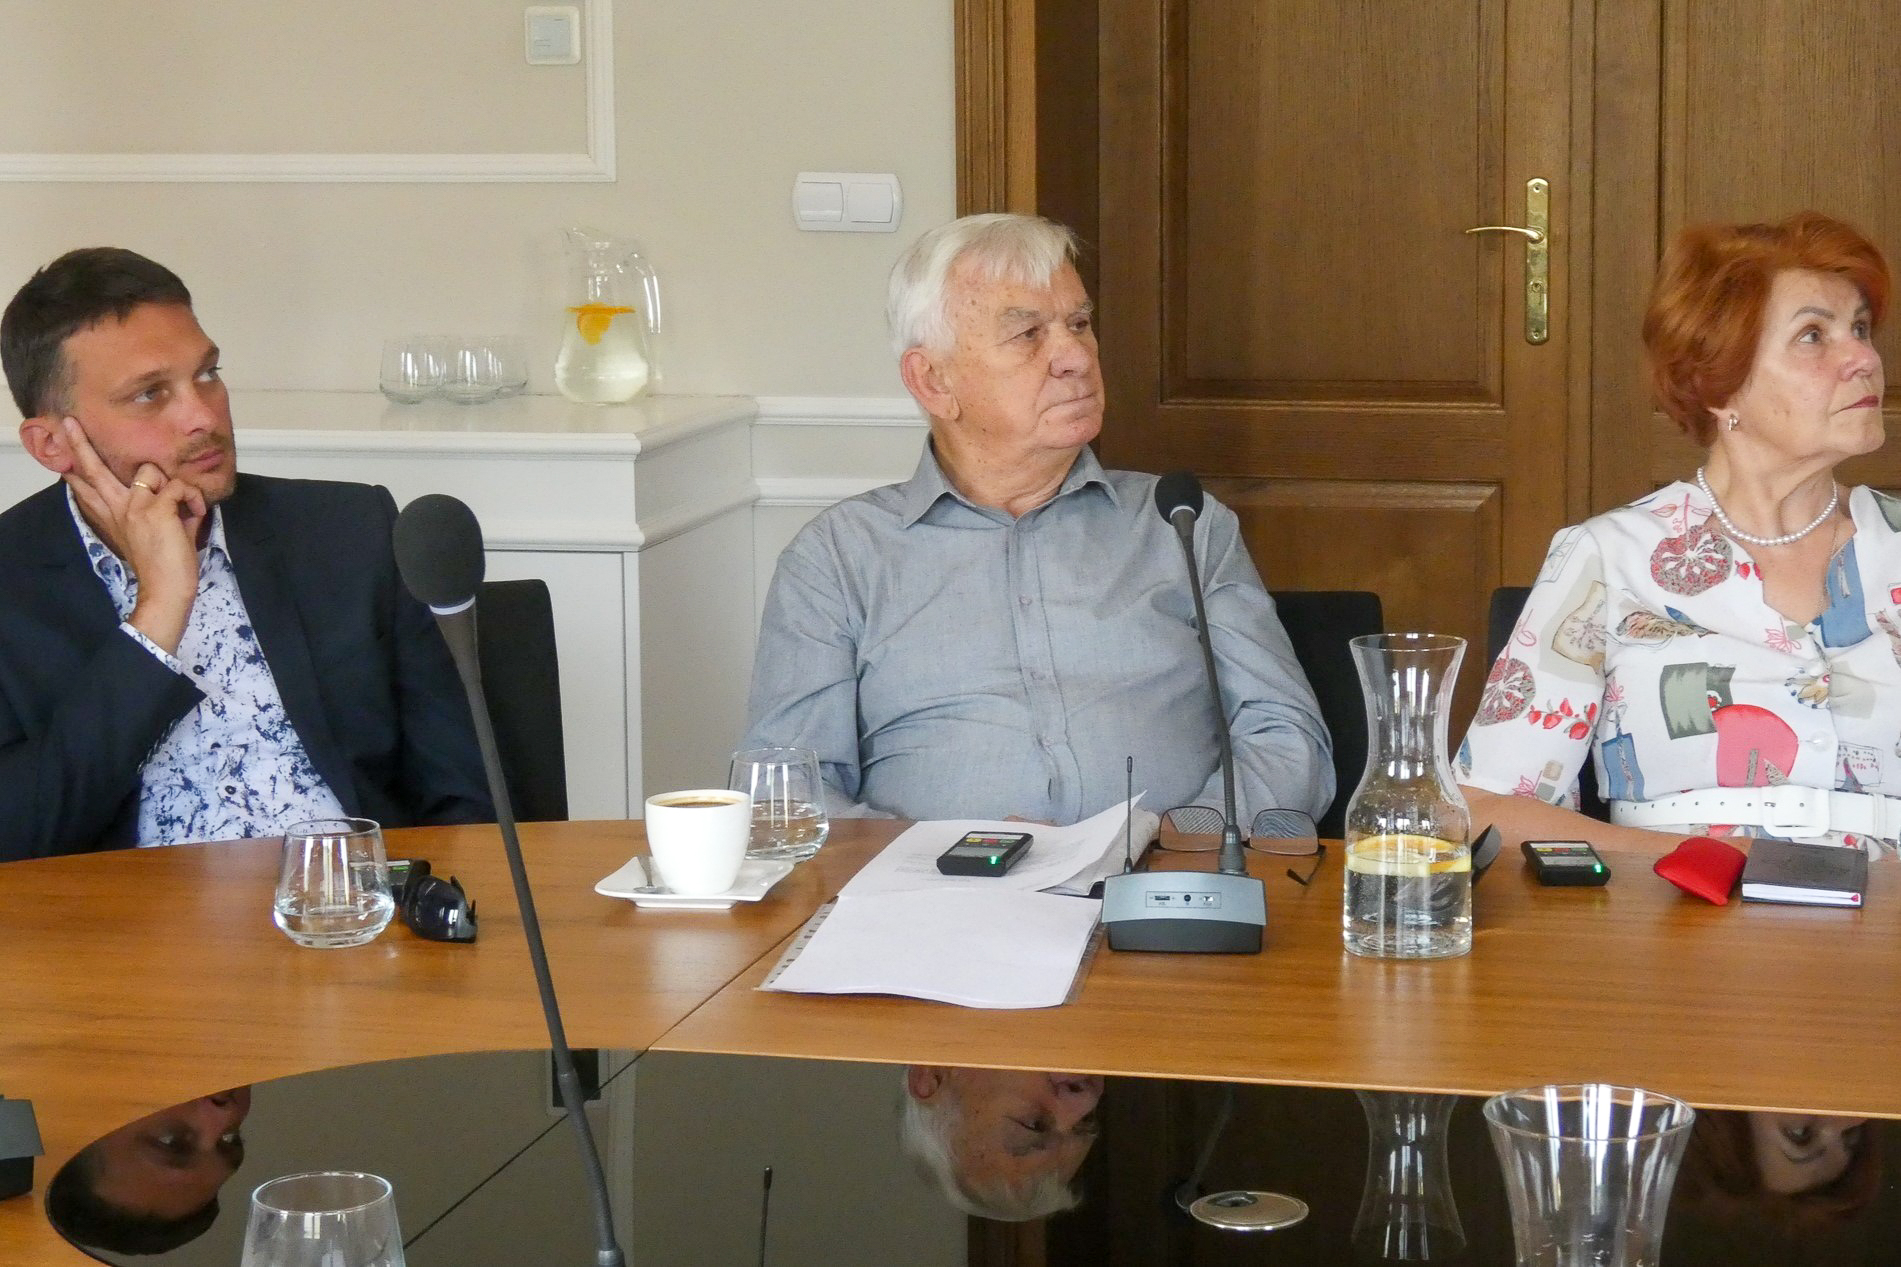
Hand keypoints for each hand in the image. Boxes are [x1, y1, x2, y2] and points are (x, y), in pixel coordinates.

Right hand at [60, 418, 205, 653]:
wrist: (166, 591)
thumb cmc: (167, 566)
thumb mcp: (161, 533)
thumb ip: (164, 512)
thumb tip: (180, 500)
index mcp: (116, 517)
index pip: (89, 490)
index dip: (75, 474)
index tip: (62, 460)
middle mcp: (119, 509)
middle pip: (94, 471)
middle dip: (81, 445)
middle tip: (69, 423)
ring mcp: (134, 507)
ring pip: (150, 470)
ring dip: (176, 486)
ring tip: (187, 507)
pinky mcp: (154, 510)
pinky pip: (179, 486)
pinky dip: (194, 498)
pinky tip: (196, 514)